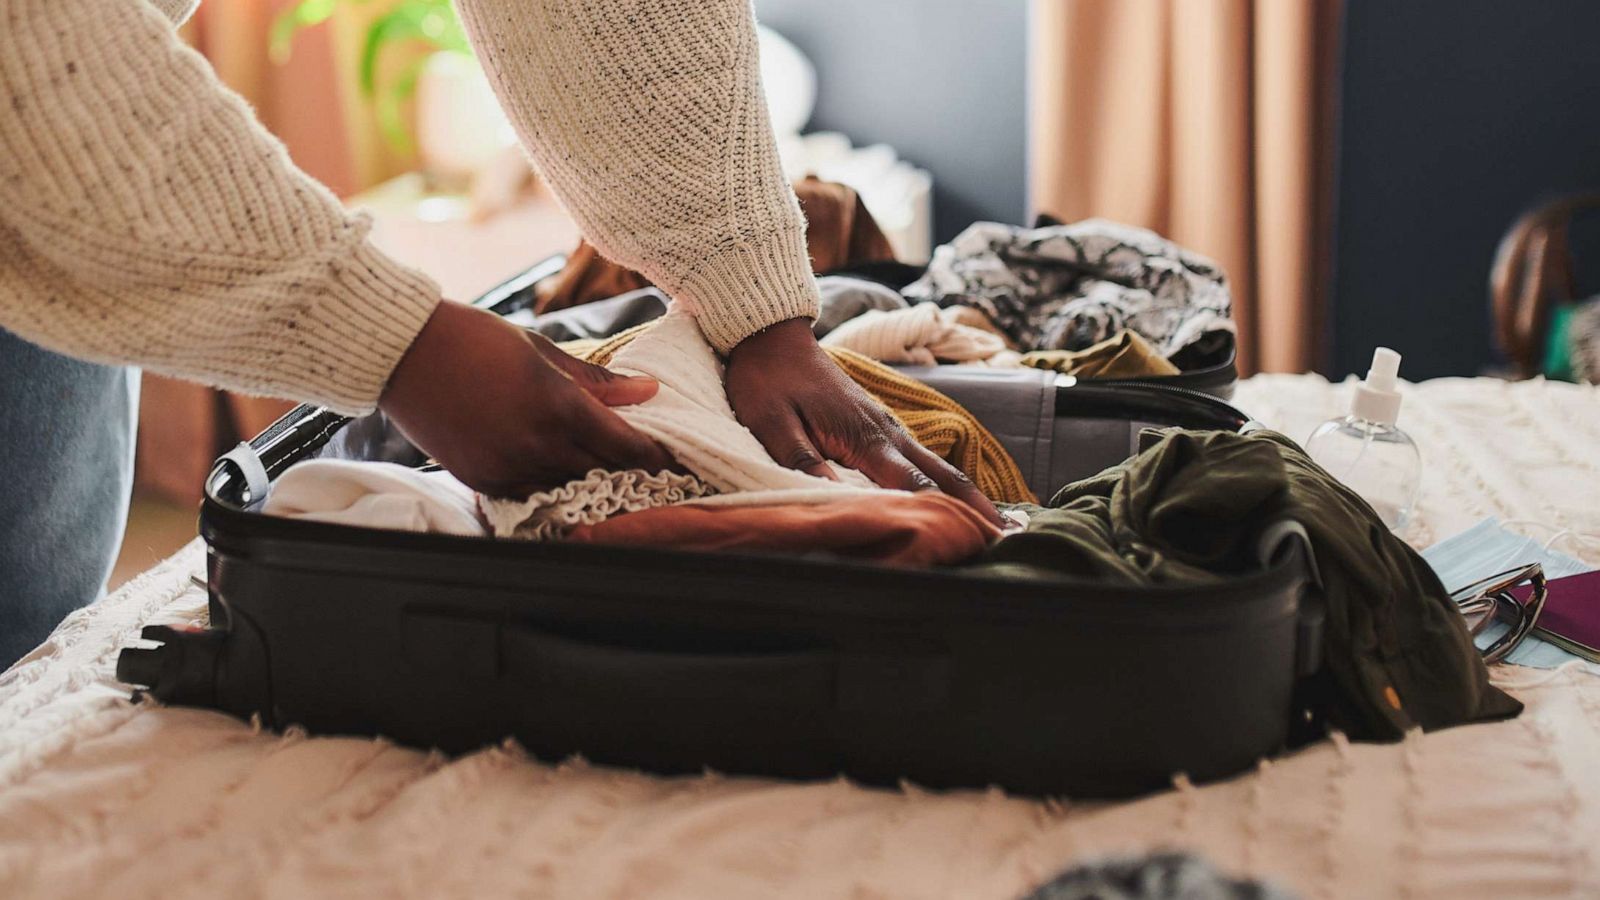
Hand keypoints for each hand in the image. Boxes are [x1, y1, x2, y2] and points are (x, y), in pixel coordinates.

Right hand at [380, 300, 675, 497]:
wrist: (405, 352)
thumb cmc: (476, 339)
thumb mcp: (542, 351)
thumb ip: (598, 380)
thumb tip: (649, 390)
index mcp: (559, 405)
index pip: (625, 446)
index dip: (654, 457)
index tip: (672, 460)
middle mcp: (537, 443)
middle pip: (603, 474)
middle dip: (629, 474)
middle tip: (652, 475)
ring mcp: (508, 467)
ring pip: (569, 490)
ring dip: (591, 485)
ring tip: (611, 480)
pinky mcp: (482, 480)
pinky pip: (531, 496)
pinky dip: (551, 489)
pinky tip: (563, 480)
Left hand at [724, 318, 1002, 523]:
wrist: (771, 337)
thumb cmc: (767, 383)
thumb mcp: (772, 426)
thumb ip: (803, 462)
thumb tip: (837, 500)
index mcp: (864, 437)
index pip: (913, 484)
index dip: (942, 514)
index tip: (970, 540)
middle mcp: (887, 432)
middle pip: (941, 475)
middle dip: (974, 507)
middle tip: (1006, 539)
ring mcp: (888, 426)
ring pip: (937, 465)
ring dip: (966, 495)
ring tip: (994, 527)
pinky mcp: (880, 425)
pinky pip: (922, 459)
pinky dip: (946, 481)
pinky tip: (955, 498)